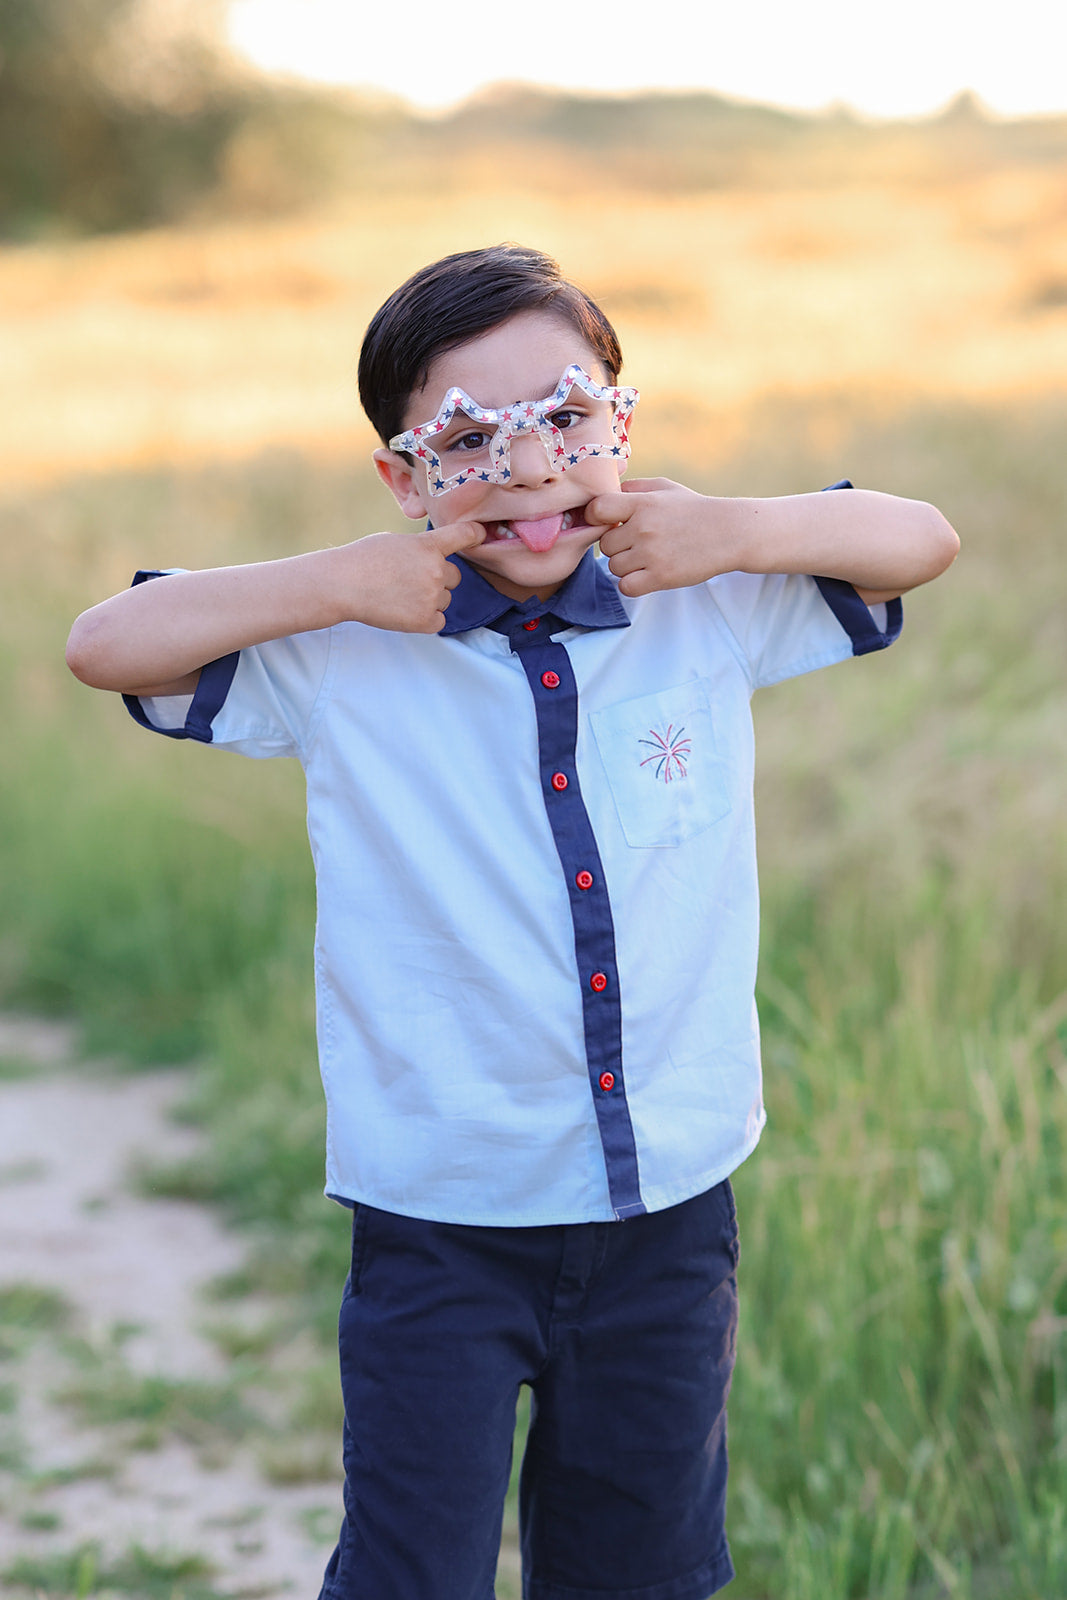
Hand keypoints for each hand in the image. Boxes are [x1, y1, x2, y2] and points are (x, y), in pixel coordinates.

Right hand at [337, 522, 486, 632]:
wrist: (342, 585)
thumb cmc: (363, 560)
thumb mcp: (396, 542)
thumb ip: (422, 548)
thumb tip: (437, 556)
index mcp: (428, 546)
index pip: (464, 535)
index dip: (474, 534)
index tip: (480, 535)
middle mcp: (435, 570)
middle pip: (455, 576)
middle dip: (439, 578)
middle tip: (410, 580)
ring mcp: (431, 596)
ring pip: (446, 599)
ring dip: (430, 599)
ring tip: (400, 594)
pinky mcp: (425, 620)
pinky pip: (439, 620)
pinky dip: (426, 618)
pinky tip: (404, 610)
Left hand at [585, 479, 740, 596]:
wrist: (729, 532)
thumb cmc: (693, 509)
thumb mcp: (664, 488)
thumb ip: (632, 489)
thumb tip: (603, 496)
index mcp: (643, 503)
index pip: (597, 510)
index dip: (596, 518)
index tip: (610, 523)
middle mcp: (644, 528)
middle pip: (605, 544)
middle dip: (618, 545)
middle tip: (638, 543)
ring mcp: (652, 554)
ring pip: (614, 567)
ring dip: (627, 565)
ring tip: (648, 557)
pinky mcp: (661, 577)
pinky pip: (626, 586)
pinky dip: (632, 583)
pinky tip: (647, 574)